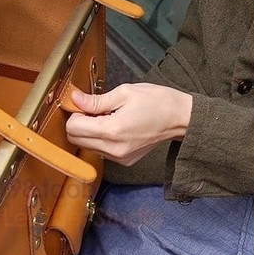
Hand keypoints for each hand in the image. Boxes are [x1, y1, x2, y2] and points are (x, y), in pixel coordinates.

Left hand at [66, 84, 192, 165]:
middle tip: (95, 110)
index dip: (75, 113)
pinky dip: (100, 139)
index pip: (73, 128)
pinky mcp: (123, 161)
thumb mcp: (124, 93)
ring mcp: (118, 158)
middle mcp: (113, 149)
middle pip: (75, 140)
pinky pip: (100, 151)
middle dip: (79, 123)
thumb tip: (75, 99)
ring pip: (86, 146)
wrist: (179, 118)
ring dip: (89, 132)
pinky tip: (115, 128)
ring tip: (108, 118)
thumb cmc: (156, 102)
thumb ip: (96, 100)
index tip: (85, 104)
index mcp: (112, 130)